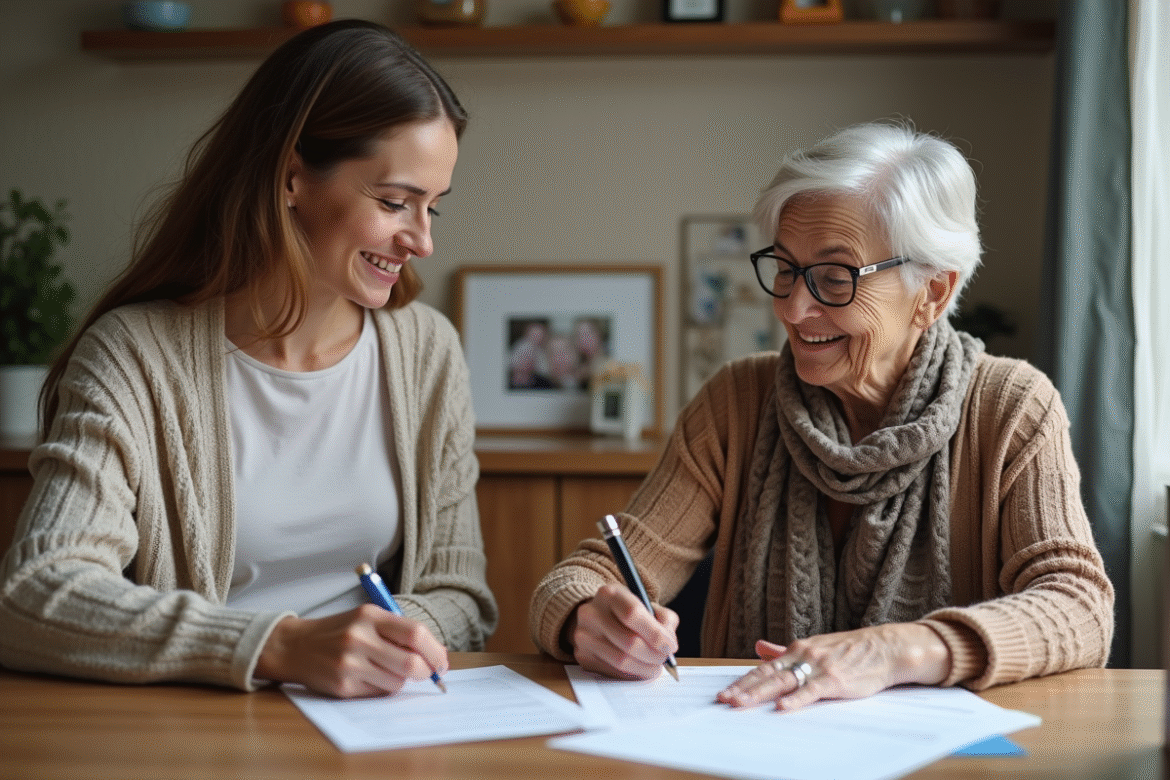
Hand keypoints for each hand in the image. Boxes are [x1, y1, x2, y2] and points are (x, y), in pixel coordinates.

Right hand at [256, 605, 448, 697]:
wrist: (294, 646)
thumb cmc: (339, 631)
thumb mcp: (366, 618)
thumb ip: (398, 631)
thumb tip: (435, 654)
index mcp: (369, 615)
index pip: (415, 633)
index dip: (435, 650)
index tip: (442, 661)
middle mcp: (359, 638)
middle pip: (411, 662)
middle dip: (426, 672)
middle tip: (428, 673)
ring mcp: (350, 664)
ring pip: (397, 682)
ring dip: (402, 680)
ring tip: (387, 669)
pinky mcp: (343, 686)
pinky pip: (378, 693)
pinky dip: (383, 688)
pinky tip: (369, 677)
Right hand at [565, 583, 678, 679]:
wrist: (596, 618)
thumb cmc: (627, 612)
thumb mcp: (647, 604)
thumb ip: (664, 619)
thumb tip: (668, 644)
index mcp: (609, 594)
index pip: (633, 614)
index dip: (655, 633)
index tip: (669, 645)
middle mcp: (591, 613)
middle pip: (629, 642)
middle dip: (654, 655)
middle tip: (664, 659)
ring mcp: (584, 636)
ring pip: (621, 661)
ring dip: (645, 668)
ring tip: (655, 667)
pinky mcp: (582, 656)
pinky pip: (612, 672)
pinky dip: (631, 675)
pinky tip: (640, 669)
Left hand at [715, 623, 950, 710]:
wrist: (885, 647)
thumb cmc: (850, 651)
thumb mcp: (814, 646)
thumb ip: (784, 651)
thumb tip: (760, 648)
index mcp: (797, 649)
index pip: (764, 668)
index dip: (744, 681)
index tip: (726, 693)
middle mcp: (804, 655)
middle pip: (768, 675)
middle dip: (745, 689)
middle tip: (724, 701)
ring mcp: (819, 667)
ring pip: (784, 682)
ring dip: (761, 694)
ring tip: (742, 704)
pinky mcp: (836, 680)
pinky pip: (812, 690)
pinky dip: (796, 699)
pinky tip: (782, 707)